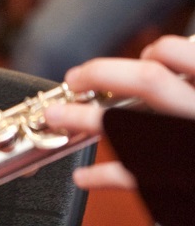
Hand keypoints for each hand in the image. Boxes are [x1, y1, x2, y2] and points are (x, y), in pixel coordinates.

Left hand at [45, 34, 194, 190]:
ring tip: (56, 117)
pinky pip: (136, 179)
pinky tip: (85, 177)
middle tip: (75, 78)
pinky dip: (104, 177)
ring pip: (129, 130)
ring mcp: (189, 151)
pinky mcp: (182, 186)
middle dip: (100, 73)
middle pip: (148, 81)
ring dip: (83, 120)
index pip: (177, 54)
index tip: (144, 57)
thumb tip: (171, 57)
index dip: (156, 51)